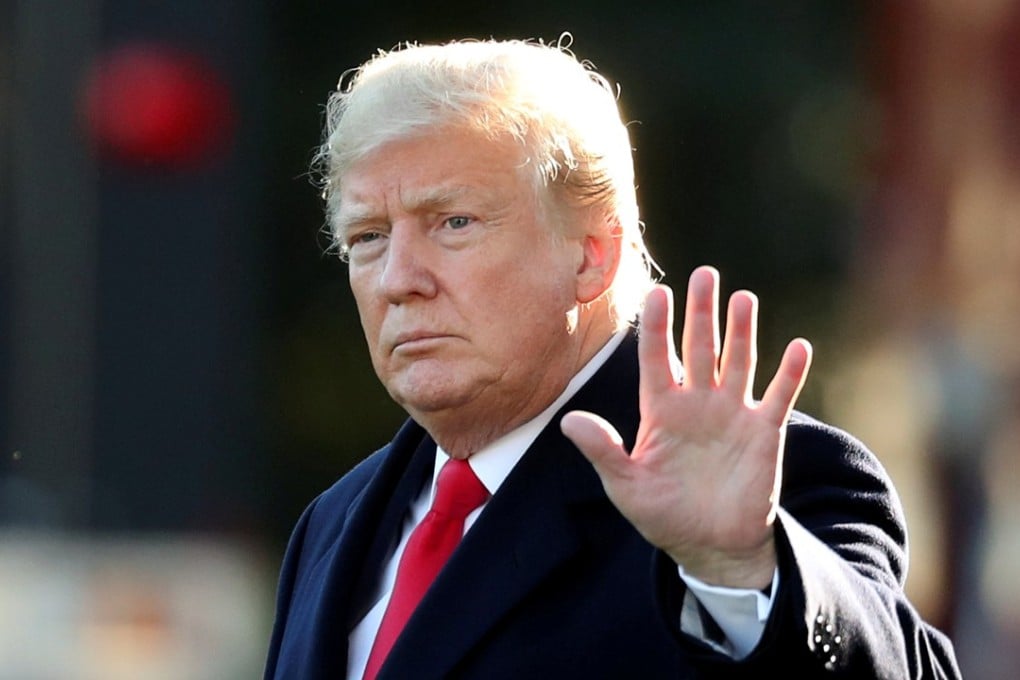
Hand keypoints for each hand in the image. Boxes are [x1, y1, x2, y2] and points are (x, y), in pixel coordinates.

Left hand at [561, 266, 811, 588]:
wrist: (710, 546)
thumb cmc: (663, 514)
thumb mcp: (625, 485)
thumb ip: (602, 451)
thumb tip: (568, 422)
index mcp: (661, 409)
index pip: (655, 357)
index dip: (655, 326)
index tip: (656, 292)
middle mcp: (697, 402)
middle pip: (699, 347)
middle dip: (701, 312)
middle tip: (704, 273)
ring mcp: (732, 413)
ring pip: (737, 361)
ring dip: (741, 331)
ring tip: (742, 297)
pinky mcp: (764, 432)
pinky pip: (779, 396)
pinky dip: (789, 373)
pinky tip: (798, 347)